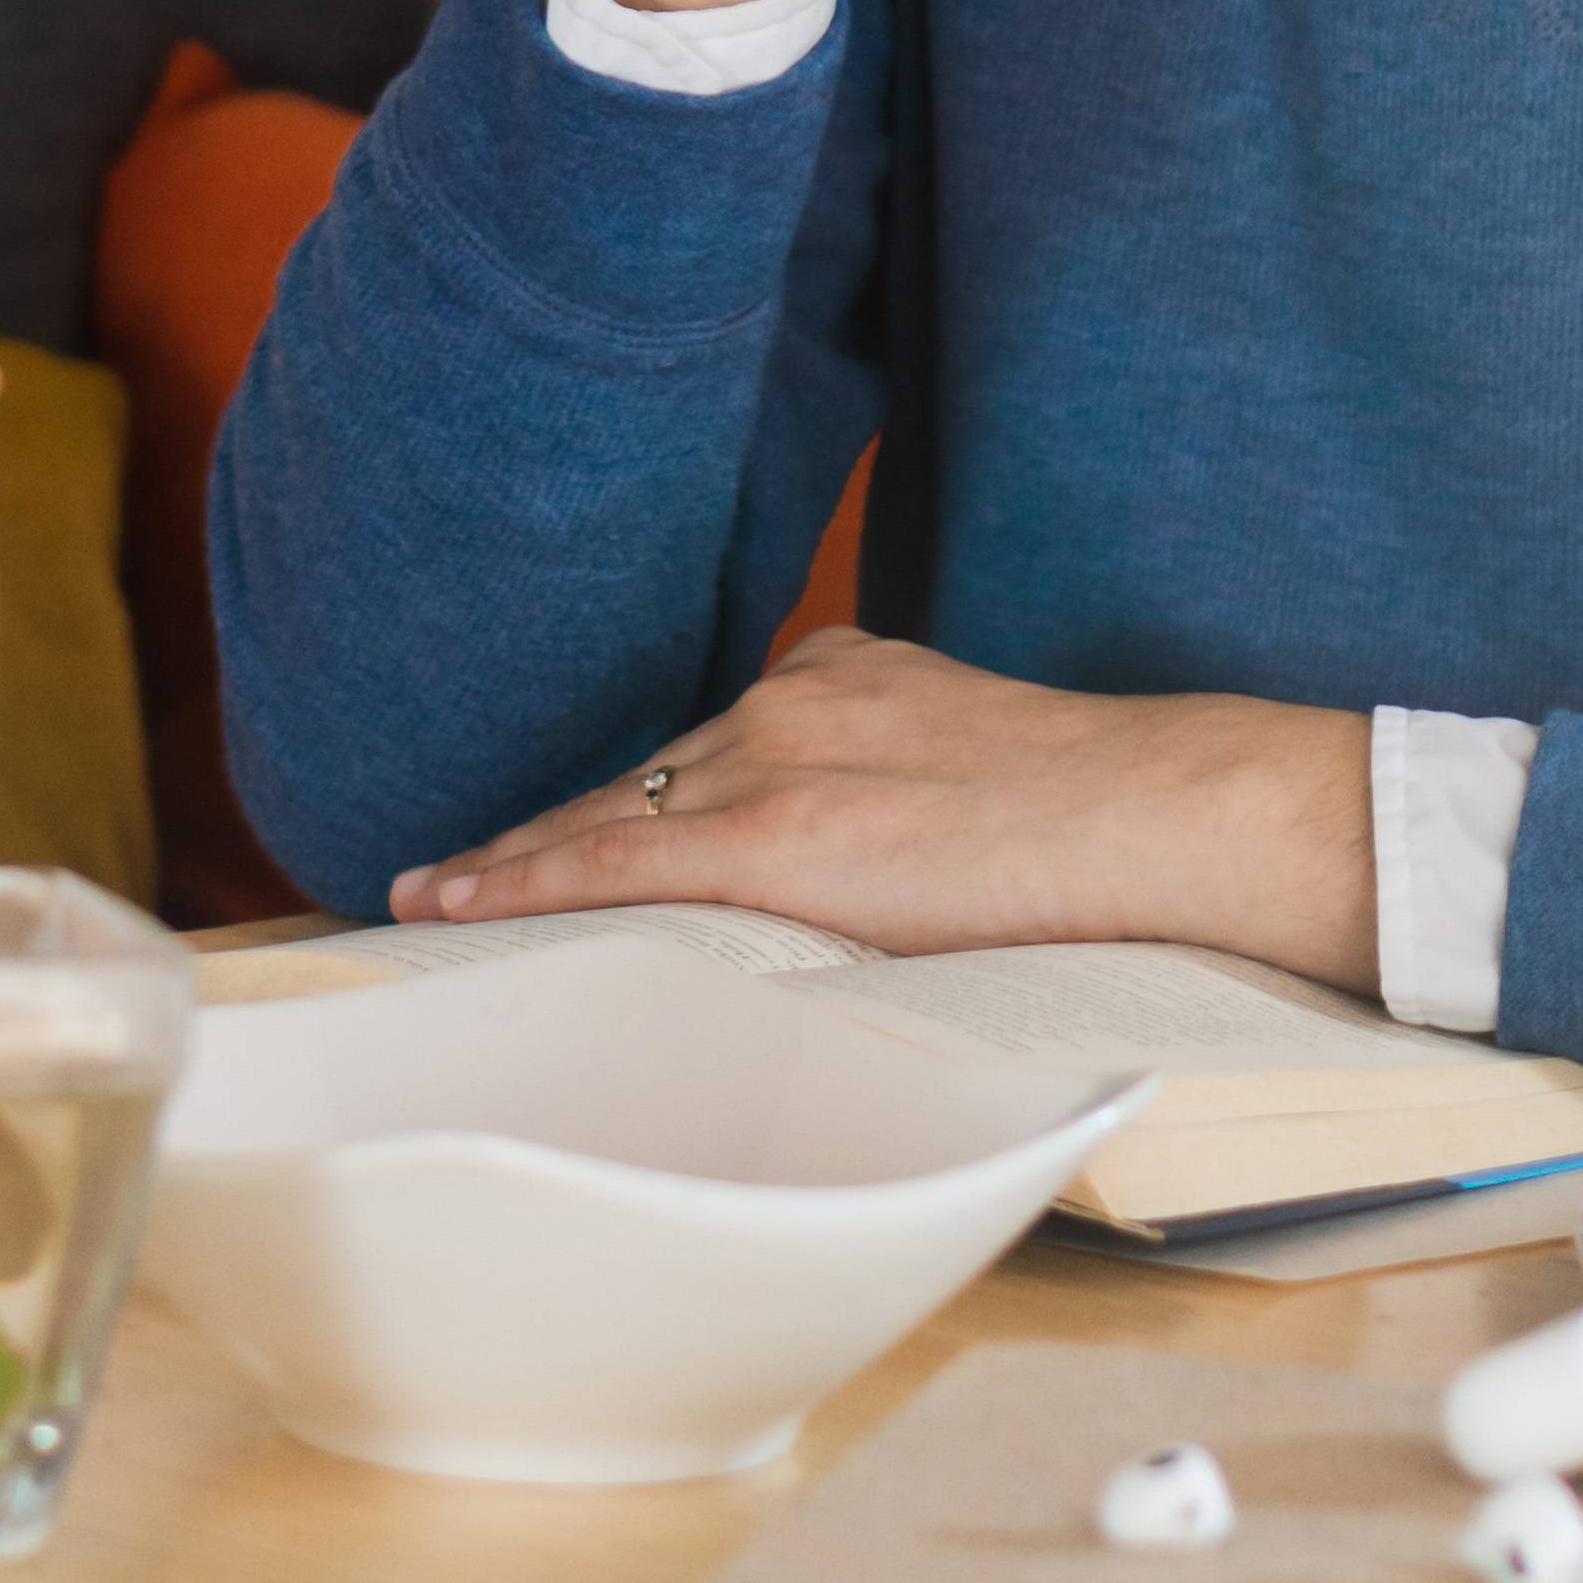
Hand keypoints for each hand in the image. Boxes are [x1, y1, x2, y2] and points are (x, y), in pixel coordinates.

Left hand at [388, 627, 1380, 990]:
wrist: (1147, 807)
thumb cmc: (1090, 815)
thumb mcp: (968, 763)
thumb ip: (892, 789)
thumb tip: (866, 863)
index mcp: (840, 678)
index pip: (700, 750)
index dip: (614, 796)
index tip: (554, 828)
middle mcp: (789, 698)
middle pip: (635, 775)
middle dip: (543, 828)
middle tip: (453, 876)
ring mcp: (774, 758)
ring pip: (607, 811)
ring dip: (516, 860)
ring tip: (435, 899)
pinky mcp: (772, 835)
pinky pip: (616, 858)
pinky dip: (522, 879)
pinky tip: (454, 903)